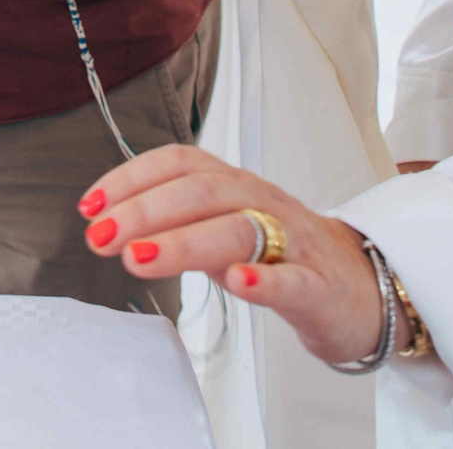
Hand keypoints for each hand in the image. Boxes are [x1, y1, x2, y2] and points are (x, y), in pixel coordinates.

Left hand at [78, 144, 385, 367]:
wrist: (361, 290)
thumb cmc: (285, 256)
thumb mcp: (224, 229)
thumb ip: (178, 222)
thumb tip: (112, 223)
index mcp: (236, 186)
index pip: (180, 163)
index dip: (131, 179)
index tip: (91, 207)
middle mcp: (263, 202)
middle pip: (202, 193)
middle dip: (144, 212)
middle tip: (103, 238)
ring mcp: (294, 242)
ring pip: (240, 229)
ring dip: (183, 242)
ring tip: (140, 258)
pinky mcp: (320, 286)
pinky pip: (294, 279)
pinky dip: (264, 279)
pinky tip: (236, 284)